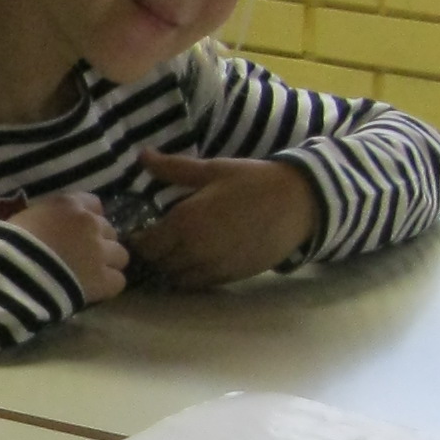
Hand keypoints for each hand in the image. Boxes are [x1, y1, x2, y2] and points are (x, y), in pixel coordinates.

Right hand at [0, 190, 126, 303]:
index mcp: (69, 205)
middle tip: (82, 254)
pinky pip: (118, 281)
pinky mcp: (103, 280)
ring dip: (108, 262)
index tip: (77, 230)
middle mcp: (91, 224)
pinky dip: (108, 284)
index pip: (93, 204)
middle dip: (99, 241)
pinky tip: (94, 289)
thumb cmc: (7, 242)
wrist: (11, 273)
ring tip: (91, 273)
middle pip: (109, 230)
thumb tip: (44, 228)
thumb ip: (43, 218)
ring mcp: (100, 253)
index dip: (87, 218)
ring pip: (121, 255)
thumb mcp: (22, 218)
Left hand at [125, 152, 317, 287]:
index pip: (146, 245)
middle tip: (156, 243)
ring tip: (175, 253)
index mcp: (185, 222)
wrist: (300, 203)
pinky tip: (196, 261)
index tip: (140, 232)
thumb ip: (173, 168)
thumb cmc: (253, 181)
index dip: (139, 241)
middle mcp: (195, 250)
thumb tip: (142, 155)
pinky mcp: (232, 276)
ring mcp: (214, 266)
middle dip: (153, 255)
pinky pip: (200, 284)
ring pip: (177, 279)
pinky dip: (191, 277)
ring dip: (171, 269)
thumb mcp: (212, 170)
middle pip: (159, 264)